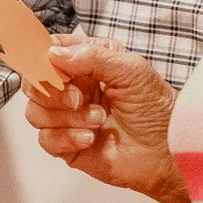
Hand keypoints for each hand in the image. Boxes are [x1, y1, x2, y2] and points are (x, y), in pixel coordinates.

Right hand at [27, 35, 189, 202]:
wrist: (169, 149)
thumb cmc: (157, 108)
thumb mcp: (131, 69)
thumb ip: (91, 56)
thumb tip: (54, 54)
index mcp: (86, 63)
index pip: (48, 52)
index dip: (41, 57)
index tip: (48, 65)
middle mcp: (73, 88)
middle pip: (34, 83)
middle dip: (52, 91)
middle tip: (79, 97)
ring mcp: (68, 118)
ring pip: (35, 112)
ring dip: (66, 117)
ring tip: (98, 119)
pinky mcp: (67, 145)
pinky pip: (46, 140)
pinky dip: (67, 138)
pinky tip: (91, 137)